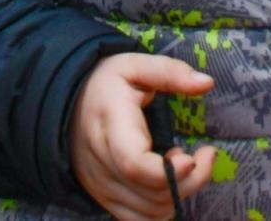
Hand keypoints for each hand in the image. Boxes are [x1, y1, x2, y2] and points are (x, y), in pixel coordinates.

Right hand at [71, 54, 215, 220]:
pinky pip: (140, 219)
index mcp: (110, 125)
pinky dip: (162, 206)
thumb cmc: (105, 83)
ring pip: (150, 211)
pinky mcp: (103, 198)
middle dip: (190, 180)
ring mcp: (100, 185)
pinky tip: (166, 181)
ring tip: (179, 161)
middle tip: (200, 154)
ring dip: (178, 192)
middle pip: (150, 193)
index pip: (134, 164)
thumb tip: (206, 83)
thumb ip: (170, 72)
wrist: (65, 103)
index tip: (192, 157)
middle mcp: (101, 162)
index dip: (169, 171)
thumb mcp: (134, 65)